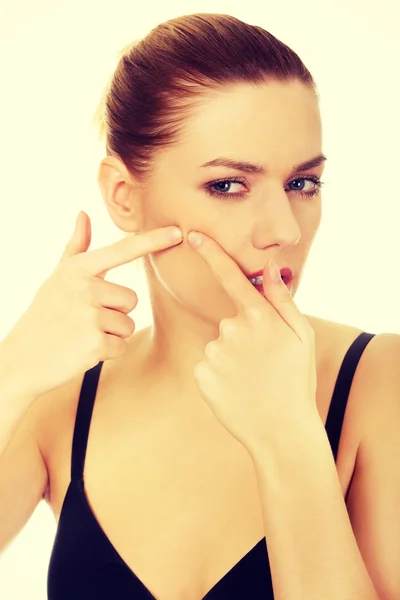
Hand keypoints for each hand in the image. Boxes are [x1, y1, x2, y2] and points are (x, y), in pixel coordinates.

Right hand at [4, 212, 182, 398]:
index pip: (122, 251)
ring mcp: (90, 316)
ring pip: (127, 324)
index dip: (152, 241)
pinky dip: (106, 352)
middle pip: (131, 299)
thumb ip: (76, 247)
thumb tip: (84, 214)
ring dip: (111, 334)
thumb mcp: (57, 278)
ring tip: (82, 335)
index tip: (177, 232)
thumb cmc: (45, 315)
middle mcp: (85, 288)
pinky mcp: (95, 344)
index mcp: (78, 270)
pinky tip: (82, 350)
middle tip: (85, 320)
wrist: (23, 358)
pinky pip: (120, 346)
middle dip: (115, 313)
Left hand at [187, 231, 317, 454]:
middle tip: (264, 363)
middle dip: (243, 337)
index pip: (231, 277)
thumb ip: (282, 300)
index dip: (211, 254)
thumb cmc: (296, 381)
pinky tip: (236, 389)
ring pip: (218, 345)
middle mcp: (231, 329)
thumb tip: (270, 268)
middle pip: (230, 322)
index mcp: (258, 317)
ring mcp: (214, 353)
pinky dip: (219, 375)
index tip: (193, 235)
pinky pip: (208, 366)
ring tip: (252, 380)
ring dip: (231, 358)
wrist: (281, 430)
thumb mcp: (301, 337)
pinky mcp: (201, 374)